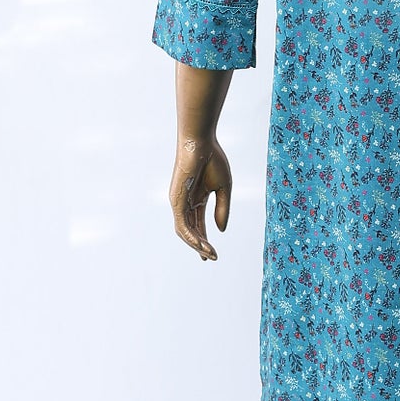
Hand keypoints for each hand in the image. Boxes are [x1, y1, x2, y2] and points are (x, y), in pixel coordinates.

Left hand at [170, 136, 231, 260]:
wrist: (201, 143)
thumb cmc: (213, 160)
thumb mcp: (223, 188)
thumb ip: (222, 209)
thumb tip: (220, 231)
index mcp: (197, 199)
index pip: (198, 224)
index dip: (204, 239)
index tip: (211, 255)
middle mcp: (185, 203)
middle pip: (191, 230)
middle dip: (201, 245)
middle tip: (212, 257)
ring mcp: (179, 202)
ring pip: (185, 231)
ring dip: (196, 244)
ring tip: (209, 254)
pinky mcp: (176, 200)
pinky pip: (182, 223)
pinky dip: (191, 235)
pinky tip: (200, 244)